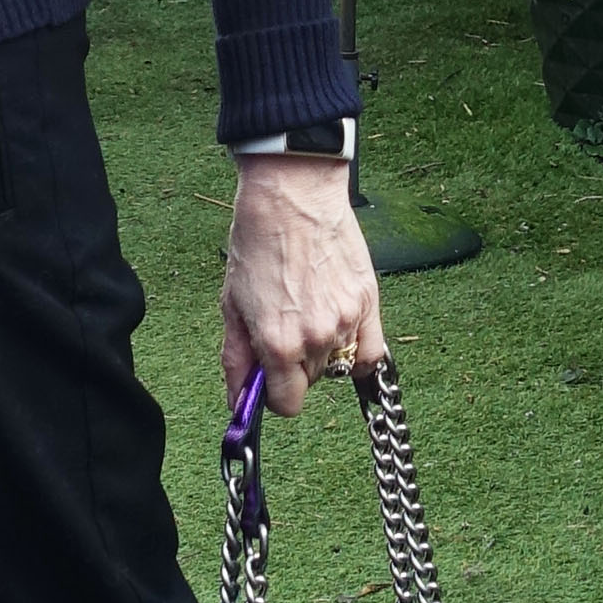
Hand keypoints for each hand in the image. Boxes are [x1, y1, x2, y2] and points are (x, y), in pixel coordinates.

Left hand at [223, 156, 386, 416]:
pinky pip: (371, 354)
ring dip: (323, 353)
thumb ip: (237, 360)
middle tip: (285, 329)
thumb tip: (239, 402)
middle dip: (295, 368)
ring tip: (310, 314)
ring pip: (337, 365)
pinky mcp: (369, 304)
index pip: (287, 404)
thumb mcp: (232, 305)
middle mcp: (316, 339)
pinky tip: (342, 334)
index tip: (270, 379)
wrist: (292, 198)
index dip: (274, 396)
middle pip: (311, 383)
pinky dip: (358, 354)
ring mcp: (346, 322)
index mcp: (278, 344)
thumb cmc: (258, 245)